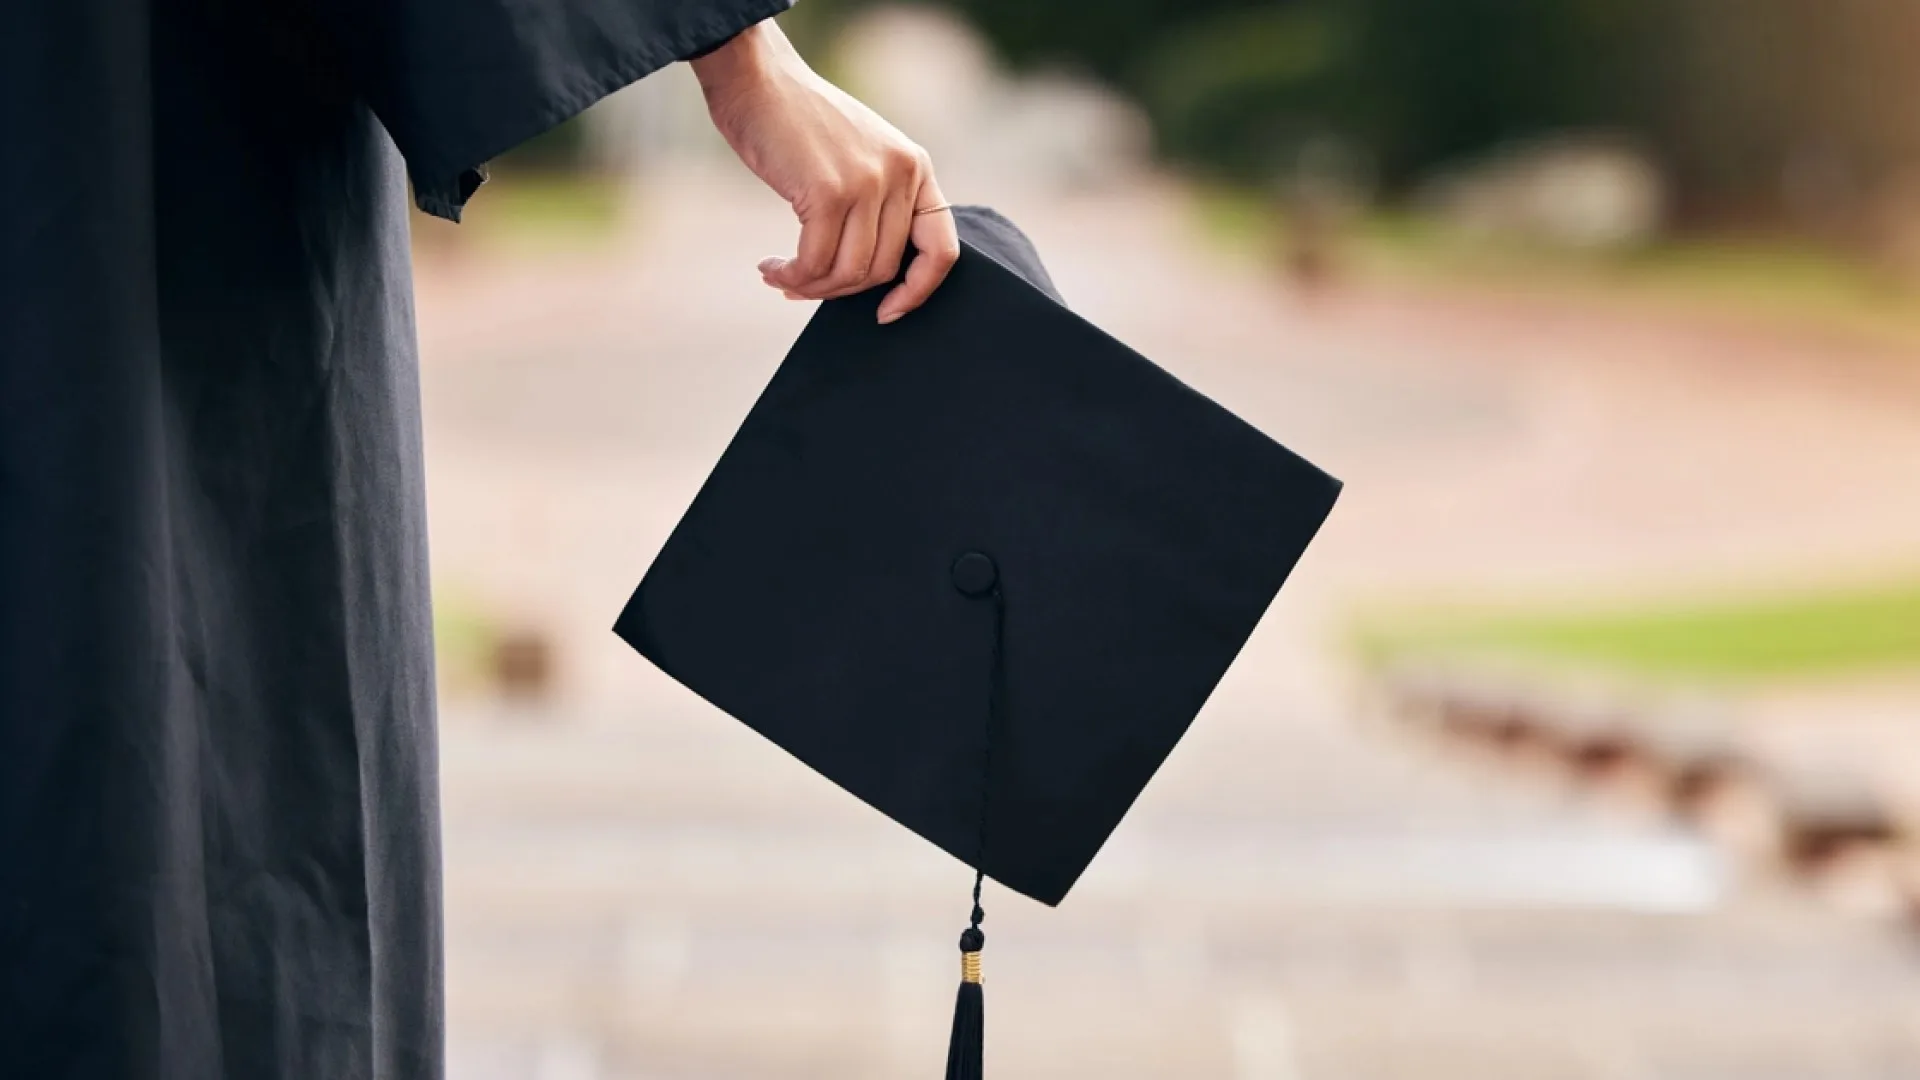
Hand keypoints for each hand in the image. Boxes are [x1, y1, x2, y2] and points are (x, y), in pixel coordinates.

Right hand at [692, 20, 959, 323]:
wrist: (757, 78)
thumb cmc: (798, 123)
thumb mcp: (860, 156)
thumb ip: (877, 201)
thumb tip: (867, 275)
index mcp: (917, 168)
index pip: (942, 249)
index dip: (919, 291)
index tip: (887, 312)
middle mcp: (902, 174)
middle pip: (884, 269)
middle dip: (840, 290)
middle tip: (802, 286)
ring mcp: (868, 182)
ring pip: (850, 272)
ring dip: (811, 286)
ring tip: (782, 278)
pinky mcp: (829, 192)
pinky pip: (816, 262)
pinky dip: (792, 276)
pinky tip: (770, 269)